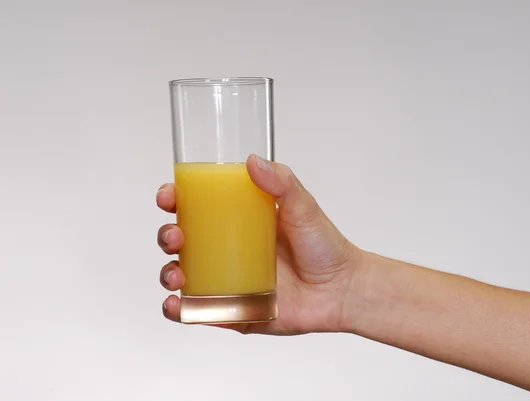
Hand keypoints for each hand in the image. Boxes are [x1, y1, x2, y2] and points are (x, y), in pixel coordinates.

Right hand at [156, 155, 363, 333]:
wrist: (343, 290)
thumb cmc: (324, 246)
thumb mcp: (304, 207)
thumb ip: (282, 182)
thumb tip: (252, 161)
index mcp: (238, 222)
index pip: (196, 207)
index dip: (174, 200)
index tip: (169, 196)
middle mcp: (227, 251)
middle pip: (181, 241)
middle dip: (167, 236)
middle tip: (176, 237)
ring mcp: (228, 281)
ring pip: (182, 276)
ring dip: (168, 273)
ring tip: (177, 275)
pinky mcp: (233, 310)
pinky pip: (198, 311)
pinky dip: (179, 310)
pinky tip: (176, 305)